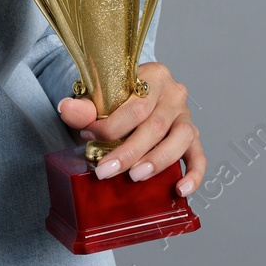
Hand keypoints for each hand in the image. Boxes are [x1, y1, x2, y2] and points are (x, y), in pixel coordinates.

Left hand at [57, 61, 205, 197]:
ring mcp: (187, 117)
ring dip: (157, 161)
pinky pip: (199, 157)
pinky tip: (180, 190)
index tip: (88, 136)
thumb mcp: (98, 96)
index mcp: (154, 76)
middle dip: (128, 152)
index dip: (111, 126)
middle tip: (105, 170)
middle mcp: (175, 94)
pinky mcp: (194, 138)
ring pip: (180, 140)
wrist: (130, 94)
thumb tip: (66, 109)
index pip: (135, 105)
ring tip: (135, 177)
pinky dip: (194, 175)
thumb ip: (84, 105)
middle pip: (155, 126)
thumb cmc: (116, 96)